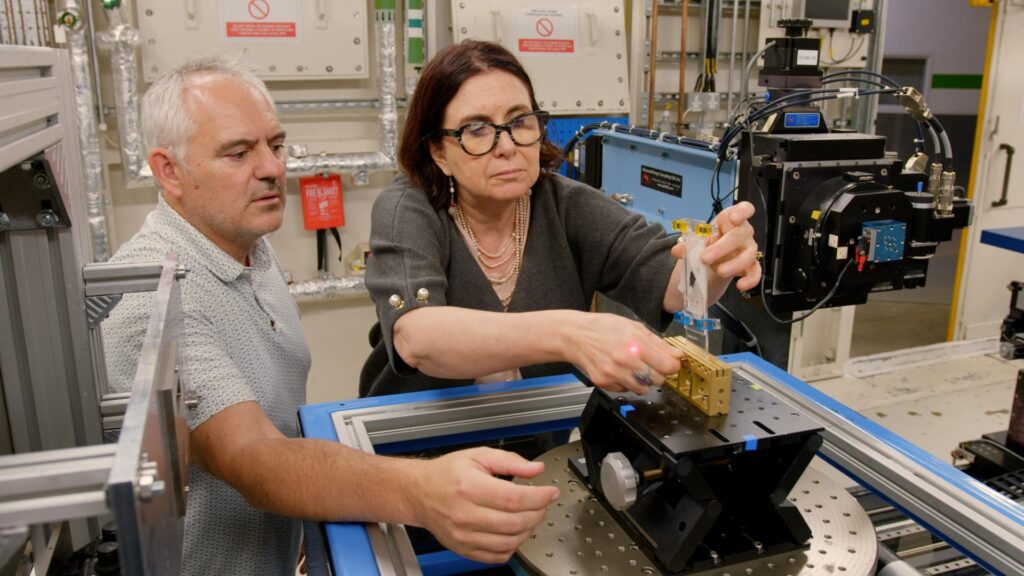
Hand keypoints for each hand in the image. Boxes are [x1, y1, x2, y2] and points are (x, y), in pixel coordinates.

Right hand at [411, 447, 559, 563]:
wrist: (419, 493)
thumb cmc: (447, 473)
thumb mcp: (478, 455)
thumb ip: (510, 461)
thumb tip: (535, 469)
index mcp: (469, 487)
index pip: (514, 499)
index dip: (539, 497)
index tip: (551, 492)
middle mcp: (465, 514)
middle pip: (515, 522)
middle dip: (538, 513)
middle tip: (542, 503)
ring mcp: (464, 536)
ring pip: (510, 542)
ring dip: (528, 530)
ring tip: (530, 516)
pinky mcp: (464, 549)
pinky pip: (497, 556)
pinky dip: (513, 546)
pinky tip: (513, 531)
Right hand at [568, 312, 682, 393]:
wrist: (575, 335)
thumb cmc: (603, 327)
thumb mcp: (634, 327)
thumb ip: (658, 343)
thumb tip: (677, 354)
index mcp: (637, 344)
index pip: (668, 366)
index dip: (672, 365)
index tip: (670, 362)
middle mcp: (626, 361)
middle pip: (658, 380)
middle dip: (658, 373)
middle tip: (650, 363)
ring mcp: (614, 374)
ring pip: (643, 389)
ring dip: (643, 380)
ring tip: (634, 368)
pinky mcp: (604, 383)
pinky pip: (625, 390)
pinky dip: (626, 383)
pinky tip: (620, 370)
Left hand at [672, 201, 760, 293]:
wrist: (711, 259)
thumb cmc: (708, 243)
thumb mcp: (697, 241)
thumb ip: (688, 244)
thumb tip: (678, 249)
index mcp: (730, 219)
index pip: (744, 208)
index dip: (742, 212)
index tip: (733, 218)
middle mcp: (743, 232)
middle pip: (738, 235)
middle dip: (721, 247)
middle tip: (705, 258)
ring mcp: (748, 249)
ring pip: (748, 255)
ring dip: (734, 264)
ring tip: (719, 271)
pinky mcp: (751, 265)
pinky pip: (756, 272)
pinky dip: (751, 279)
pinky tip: (740, 285)